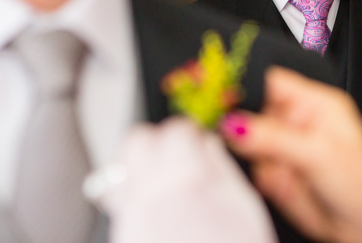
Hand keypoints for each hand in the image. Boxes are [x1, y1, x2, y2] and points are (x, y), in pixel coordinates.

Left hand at [89, 118, 276, 242]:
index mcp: (185, 177)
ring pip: (120, 167)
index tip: (197, 143)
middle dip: (157, 141)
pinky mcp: (122, 233)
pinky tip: (153, 209)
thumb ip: (221, 167)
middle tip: (177, 156)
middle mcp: (150, 191)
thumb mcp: (244, 206)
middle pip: (137, 140)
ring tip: (160, 178)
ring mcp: (130, 214)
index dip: (190, 134)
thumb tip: (208, 143)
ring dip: (138, 164)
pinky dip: (132, 195)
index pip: (175, 130)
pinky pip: (117, 200)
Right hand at [222, 67, 361, 242]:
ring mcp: (281, 150)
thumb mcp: (319, 152)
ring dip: (228, 143)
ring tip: (220, 143)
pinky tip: (236, 168)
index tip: (210, 87)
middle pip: (248, 108)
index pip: (268, 80)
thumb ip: (272, 136)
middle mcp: (293, 123)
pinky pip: (244, 167)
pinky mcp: (273, 177)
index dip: (239, 80)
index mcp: (311, 103)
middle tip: (206, 117)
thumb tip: (233, 122)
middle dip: (228, 113)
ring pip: (240, 139)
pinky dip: (236, 169)